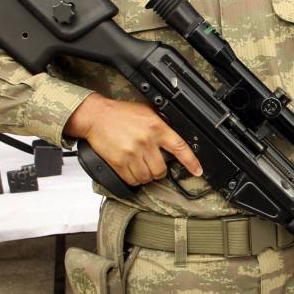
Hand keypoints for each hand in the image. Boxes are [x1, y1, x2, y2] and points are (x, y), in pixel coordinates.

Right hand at [64, 93, 201, 185]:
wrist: (96, 116)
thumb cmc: (120, 114)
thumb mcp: (146, 112)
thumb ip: (161, 125)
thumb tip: (173, 139)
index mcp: (156, 127)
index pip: (180, 147)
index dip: (191, 162)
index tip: (198, 171)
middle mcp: (146, 141)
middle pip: (161, 170)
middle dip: (159, 170)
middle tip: (153, 164)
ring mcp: (132, 153)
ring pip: (147, 177)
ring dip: (146, 176)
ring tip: (140, 166)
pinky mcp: (119, 162)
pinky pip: (132, 180)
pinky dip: (133, 179)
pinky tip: (131, 170)